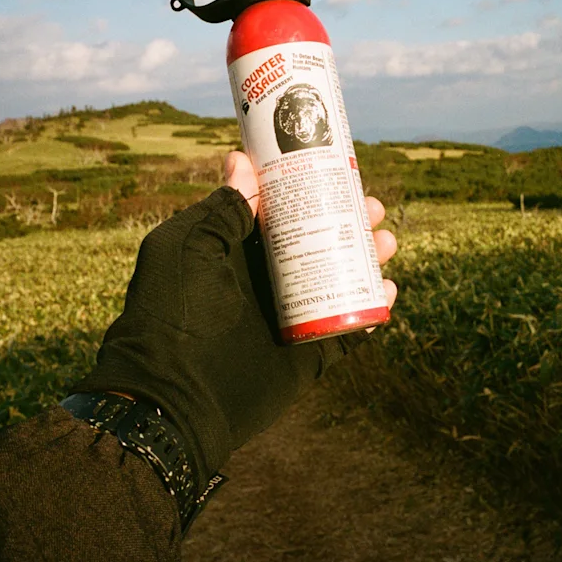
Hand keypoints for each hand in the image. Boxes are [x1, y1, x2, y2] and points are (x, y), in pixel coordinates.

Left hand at [70, 151, 397, 483]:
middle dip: (349, 220)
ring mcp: (287, 318)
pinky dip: (371, 311)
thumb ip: (221, 211)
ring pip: (338, 280)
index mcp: (234, 251)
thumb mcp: (189, 249)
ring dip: (366, 260)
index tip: (339, 171)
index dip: (310, 191)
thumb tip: (242, 162)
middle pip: (317, 241)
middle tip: (374, 209)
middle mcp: (263, 280)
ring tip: (387, 245)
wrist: (173, 399)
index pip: (280, 212)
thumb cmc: (174, 315)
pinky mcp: (305, 355)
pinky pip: (347, 330)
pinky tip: (387, 292)